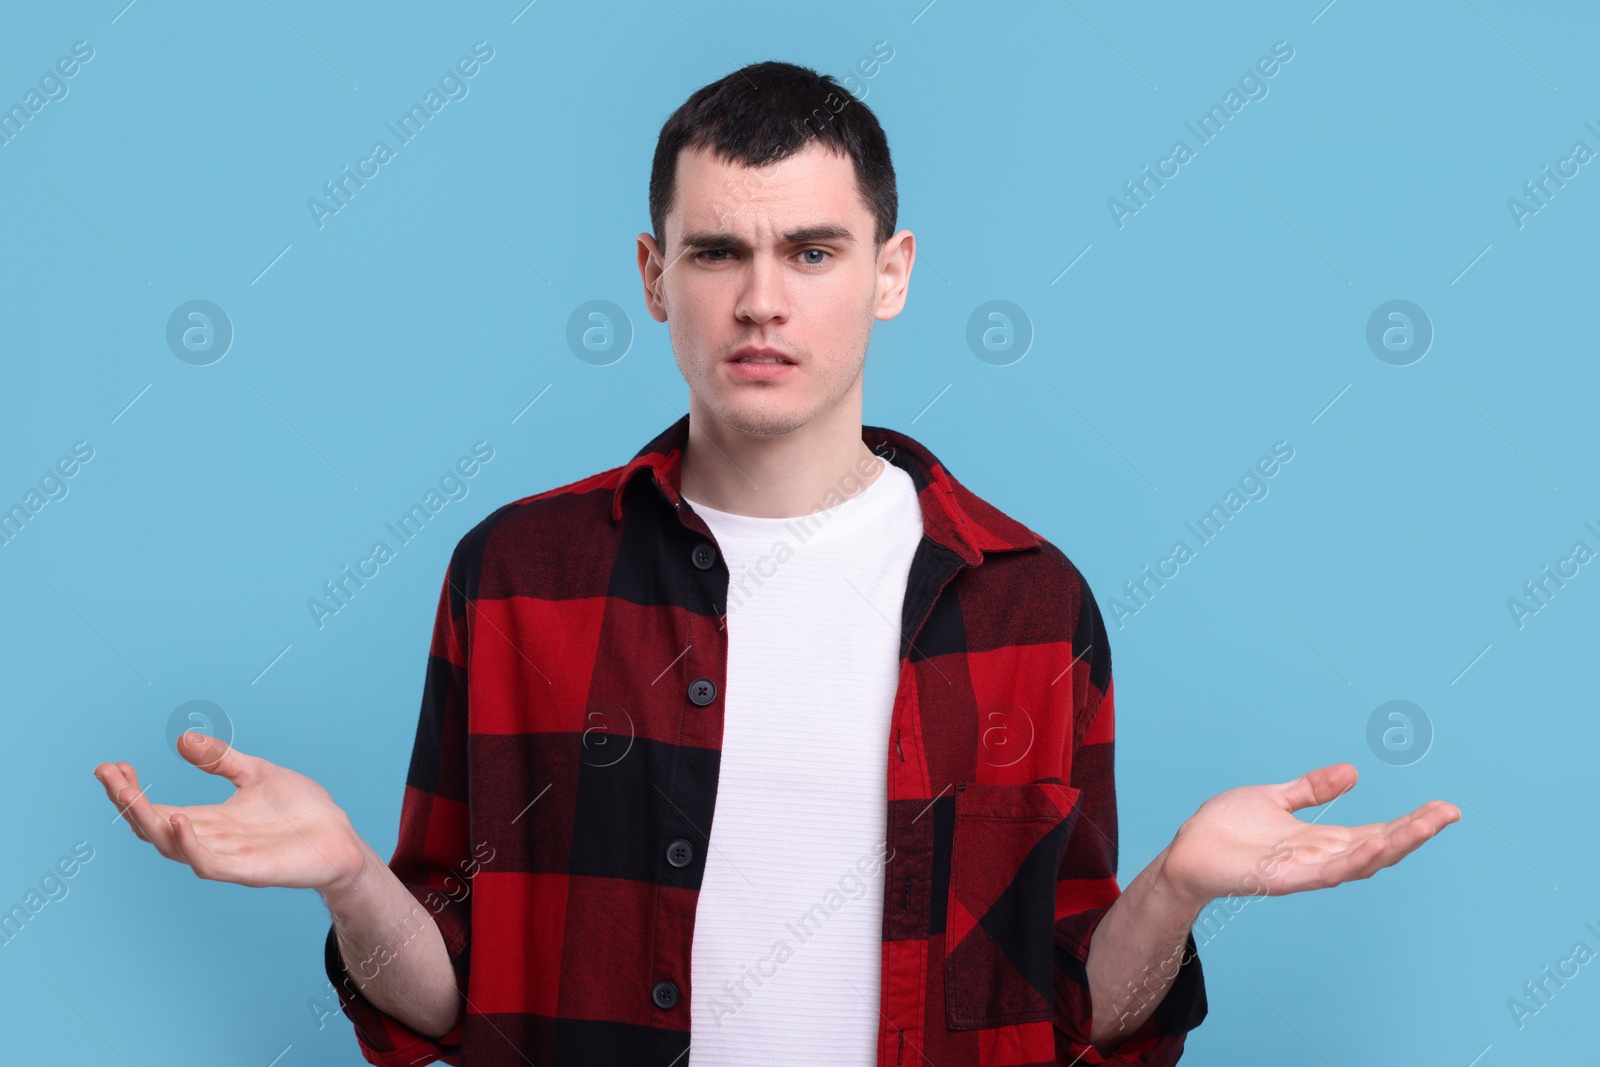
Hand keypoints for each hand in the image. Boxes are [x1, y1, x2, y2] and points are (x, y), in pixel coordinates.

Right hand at [92, 733, 369, 897]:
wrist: (342, 838)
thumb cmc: (302, 811)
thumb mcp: (256, 773)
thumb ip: (220, 760)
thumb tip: (181, 738)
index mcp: (209, 820)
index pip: (156, 809)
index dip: (130, 791)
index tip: (110, 766)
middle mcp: (211, 840)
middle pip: (154, 828)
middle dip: (127, 803)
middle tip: (109, 775)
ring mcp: (228, 857)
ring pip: (173, 847)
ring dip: (148, 822)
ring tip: (129, 796)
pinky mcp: (250, 870)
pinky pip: (209, 864)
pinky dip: (190, 846)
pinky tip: (178, 819)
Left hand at [1155, 762, 1459, 911]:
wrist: (1185, 852)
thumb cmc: (1223, 829)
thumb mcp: (1274, 799)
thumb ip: (1311, 789)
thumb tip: (1352, 771)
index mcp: (1320, 841)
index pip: (1376, 831)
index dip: (1410, 822)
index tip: (1444, 808)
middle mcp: (1319, 859)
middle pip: (1378, 848)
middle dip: (1415, 832)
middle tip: (1449, 813)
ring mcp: (1303, 872)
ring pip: (1360, 862)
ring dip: (1394, 845)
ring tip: (1425, 825)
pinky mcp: (1281, 879)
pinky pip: (1324, 873)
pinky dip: (1352, 860)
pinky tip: (1375, 842)